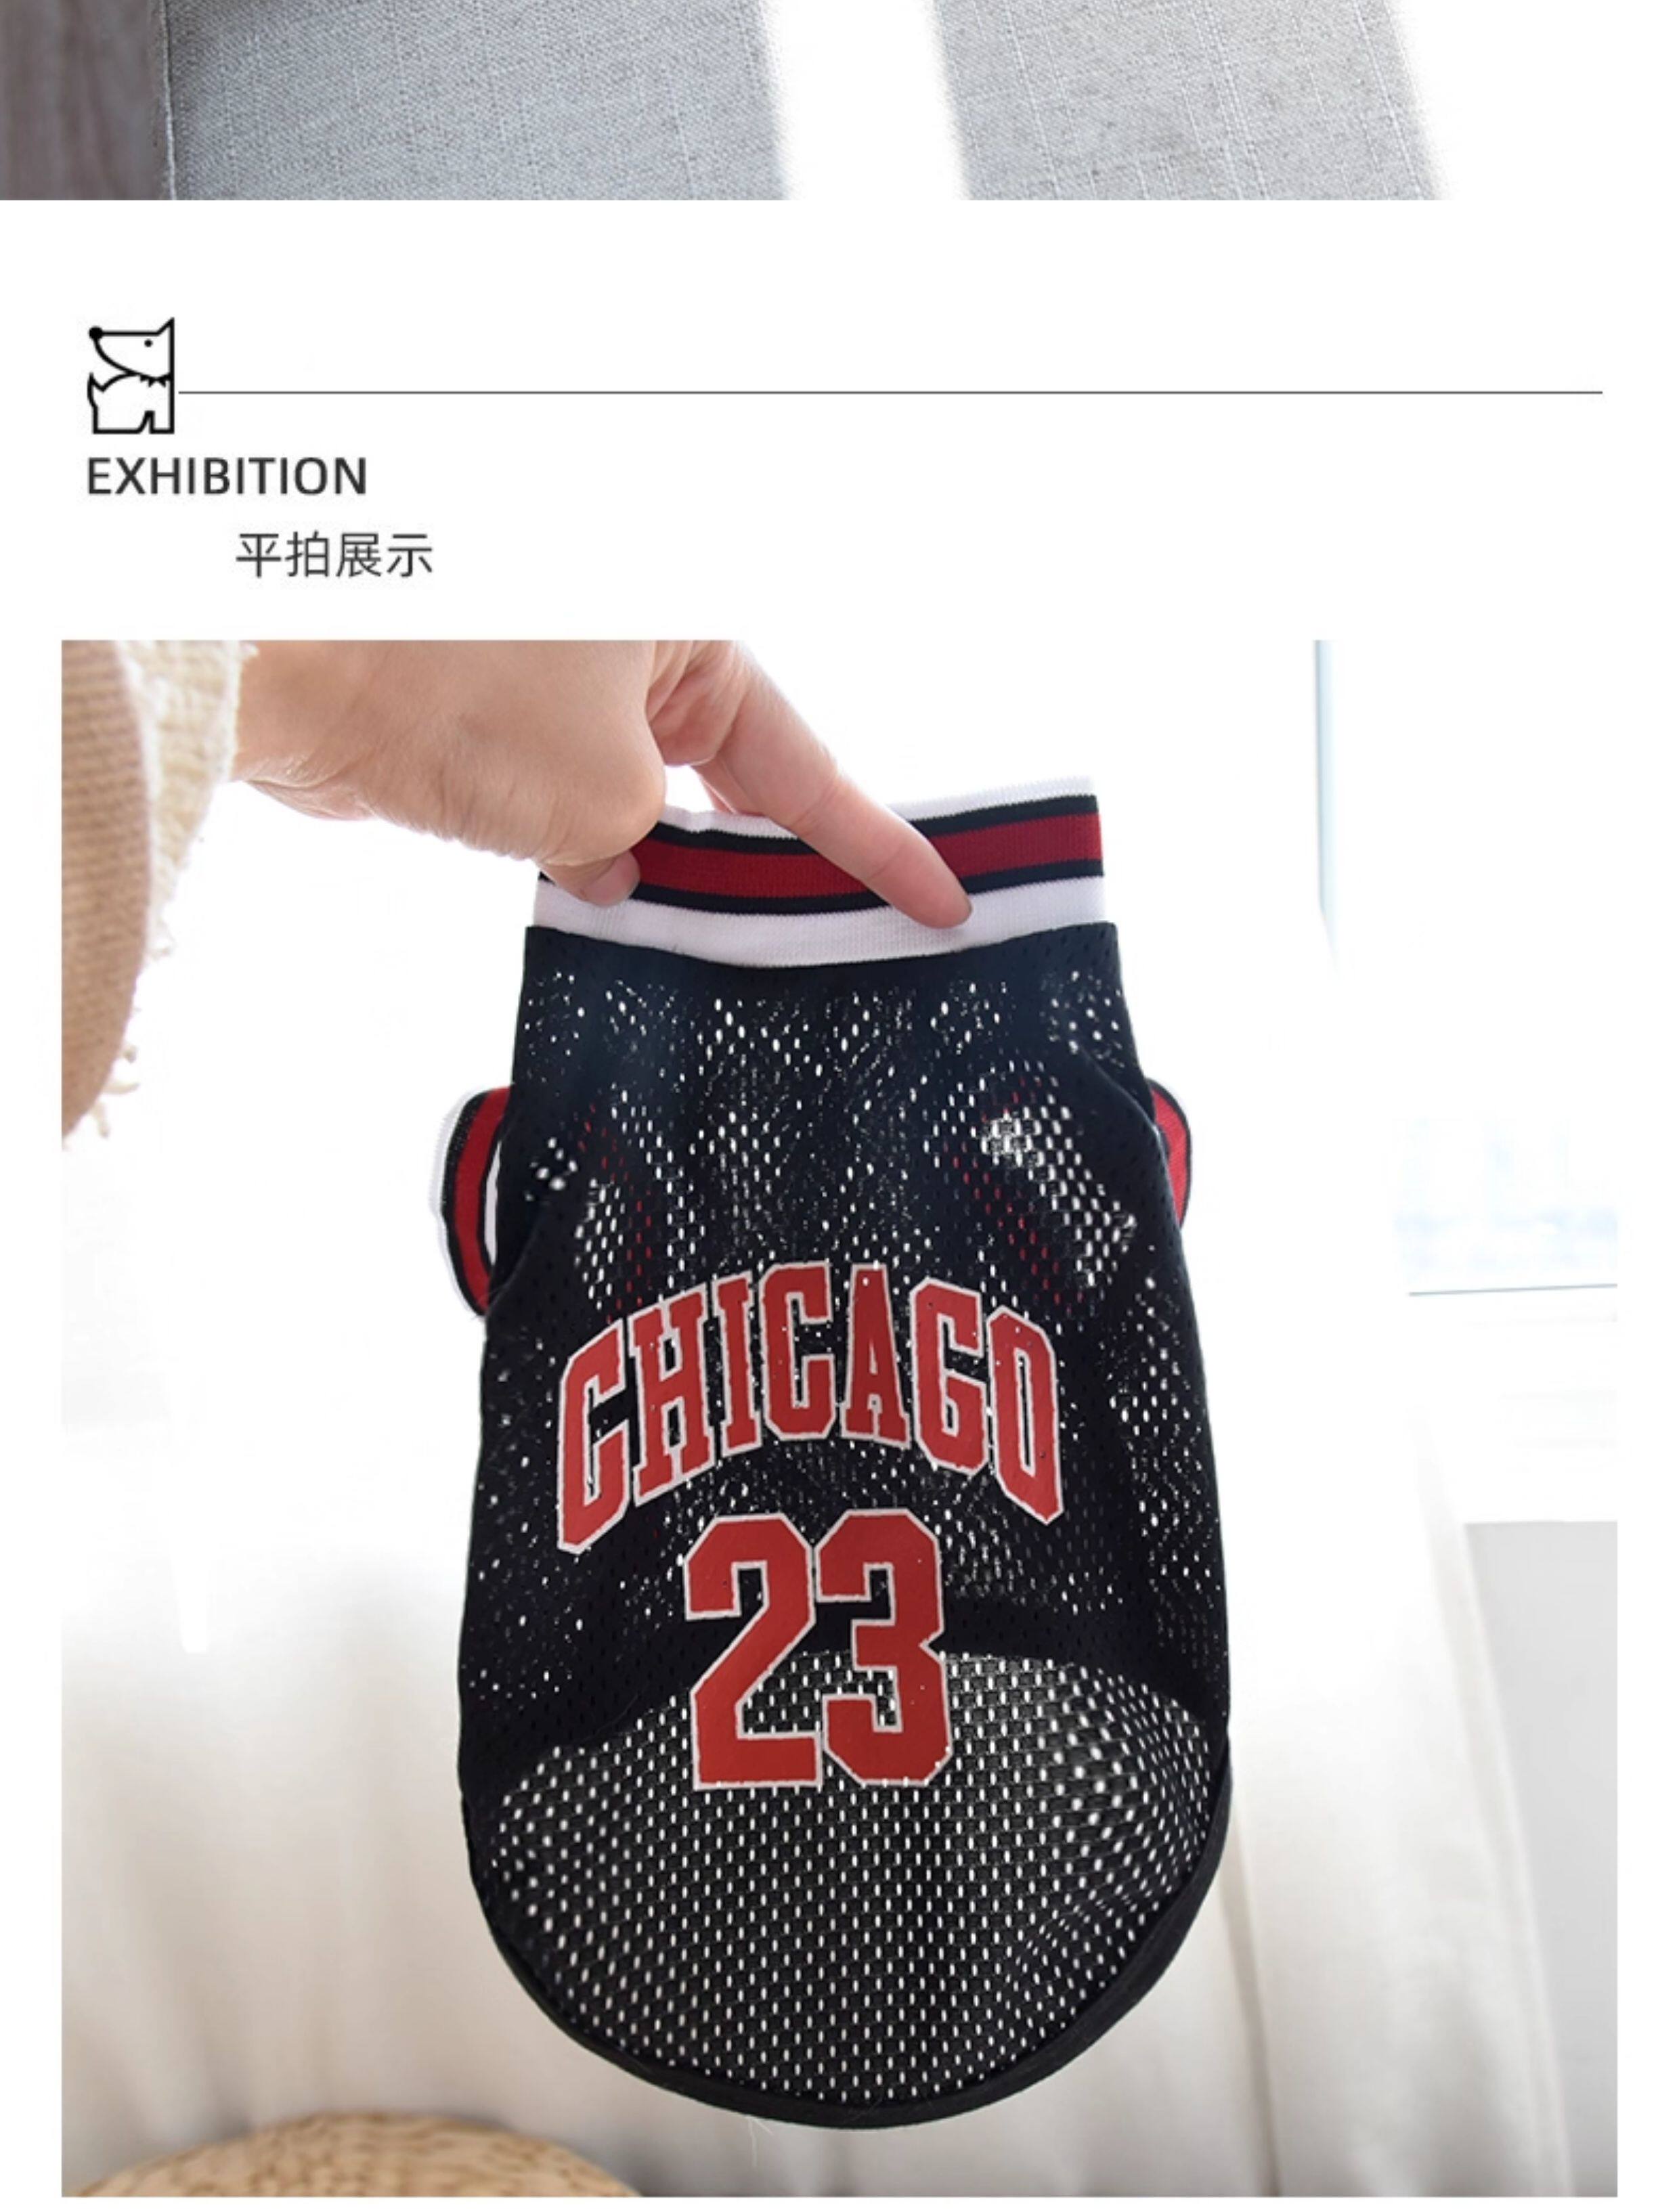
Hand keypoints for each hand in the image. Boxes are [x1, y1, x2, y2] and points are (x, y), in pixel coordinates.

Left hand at [235, 641, 970, 924]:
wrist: (284, 666)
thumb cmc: (452, 691)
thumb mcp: (598, 790)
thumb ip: (644, 848)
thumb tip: (618, 872)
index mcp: (683, 628)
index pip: (800, 758)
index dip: (874, 844)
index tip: (941, 900)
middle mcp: (629, 647)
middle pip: (730, 775)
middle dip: (769, 864)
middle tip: (838, 948)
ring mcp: (559, 684)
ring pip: (646, 797)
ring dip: (666, 872)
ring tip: (714, 951)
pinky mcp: (491, 726)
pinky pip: (572, 802)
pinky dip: (591, 859)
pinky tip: (613, 923)